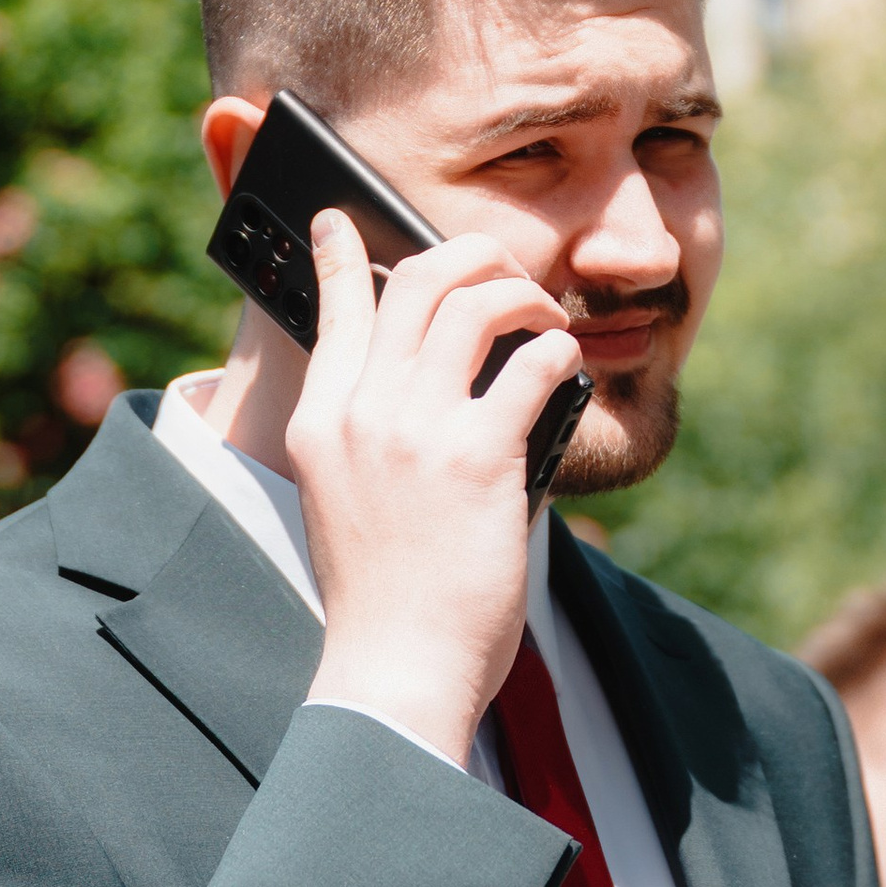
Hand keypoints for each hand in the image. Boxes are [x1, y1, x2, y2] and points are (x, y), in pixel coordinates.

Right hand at [290, 210, 580, 763]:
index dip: (344, 255)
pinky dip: (557, 354)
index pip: (333, 310)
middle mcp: (360, 413)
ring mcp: (415, 431)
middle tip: (508, 272)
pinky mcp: (476, 457)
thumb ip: (374, 443)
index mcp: (319, 424)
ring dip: (524, 298)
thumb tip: (446, 392)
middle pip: (417, 283)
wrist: (395, 667)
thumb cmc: (383, 601)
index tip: (345, 220)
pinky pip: (530, 365)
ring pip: (474, 303)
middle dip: (473, 257)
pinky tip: (566, 368)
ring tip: (546, 321)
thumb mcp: (346, 504)